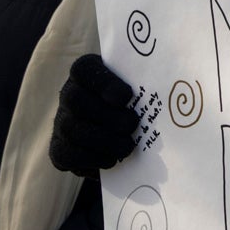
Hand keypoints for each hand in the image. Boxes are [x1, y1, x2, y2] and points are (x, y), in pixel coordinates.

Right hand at [49, 55, 144, 178]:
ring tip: (127, 147)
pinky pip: (67, 154)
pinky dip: (91, 159)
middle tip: (132, 125)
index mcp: (86, 73)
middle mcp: (68, 94)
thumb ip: (144, 85)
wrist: (115, 135)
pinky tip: (111, 160)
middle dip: (106, 115)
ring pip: (72, 129)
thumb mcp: (137, 89)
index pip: (85, 69)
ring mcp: (61, 122)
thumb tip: (171, 90)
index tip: (126, 96)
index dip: (103, 83)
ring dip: (103, 140)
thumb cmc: (131, 106)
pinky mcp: (59, 149)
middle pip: (75, 100)